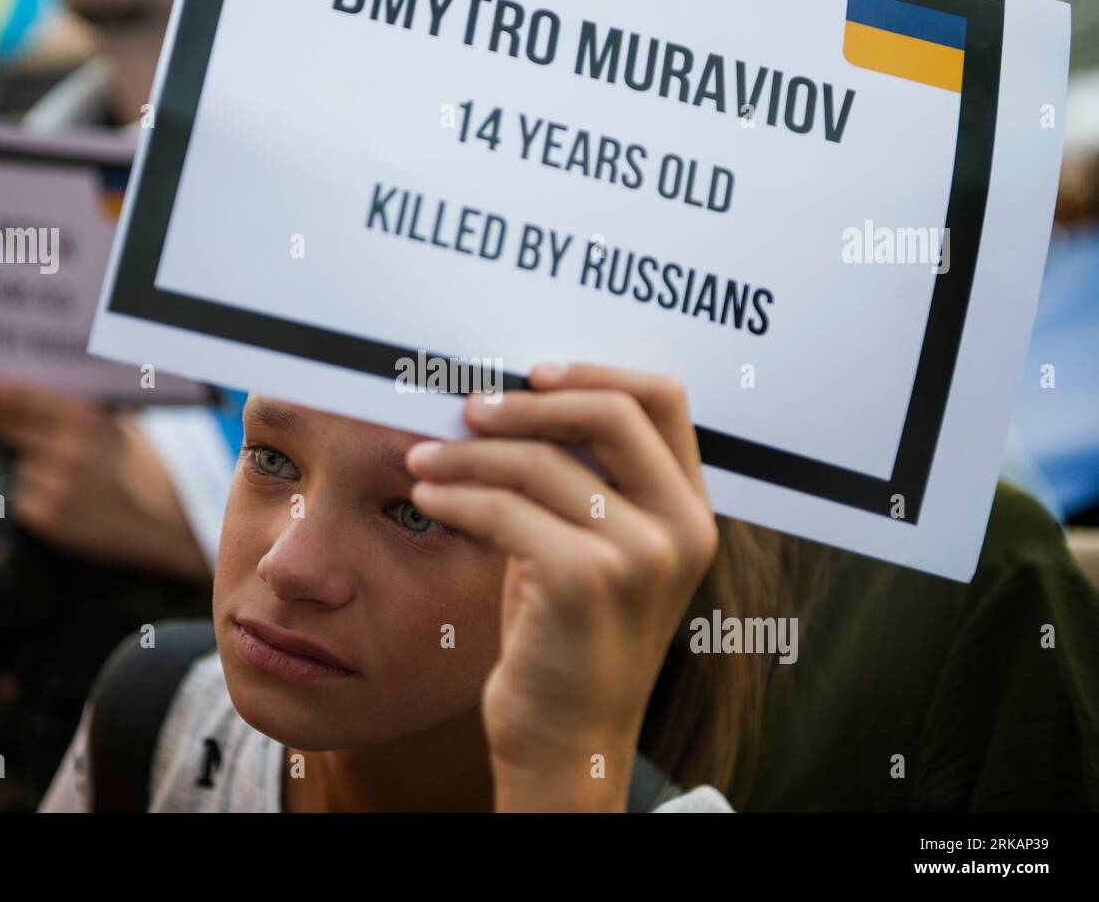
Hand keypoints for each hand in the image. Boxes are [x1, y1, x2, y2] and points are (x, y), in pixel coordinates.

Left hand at [0, 380, 208, 583]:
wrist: (174, 524)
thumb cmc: (156, 473)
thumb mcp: (126, 427)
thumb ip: (84, 413)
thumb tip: (38, 397)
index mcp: (85, 419)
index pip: (15, 396)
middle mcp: (65, 449)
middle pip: (5, 429)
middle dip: (9, 429)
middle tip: (18, 433)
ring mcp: (54, 486)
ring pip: (19, 468)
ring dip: (36, 471)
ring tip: (73, 481)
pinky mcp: (48, 518)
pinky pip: (24, 499)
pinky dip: (40, 501)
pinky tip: (71, 503)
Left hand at [406, 363, 717, 811]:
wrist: (568, 740)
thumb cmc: (566, 639)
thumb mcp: (589, 549)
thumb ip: (579, 481)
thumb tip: (512, 403)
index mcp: (691, 511)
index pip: (663, 400)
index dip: (596, 371)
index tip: (533, 372)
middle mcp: (681, 528)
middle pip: (611, 411)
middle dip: (528, 402)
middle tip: (468, 408)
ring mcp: (640, 555)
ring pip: (541, 460)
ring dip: (467, 452)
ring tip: (422, 459)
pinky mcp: (585, 580)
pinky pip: (504, 508)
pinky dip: (456, 495)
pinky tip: (428, 497)